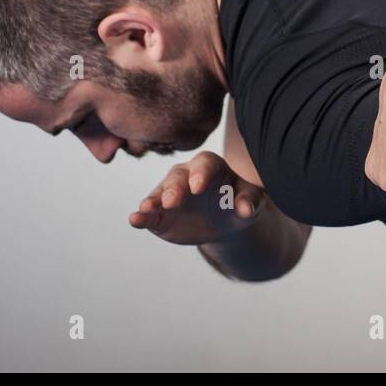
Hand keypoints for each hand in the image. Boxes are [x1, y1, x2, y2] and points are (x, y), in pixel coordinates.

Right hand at [128, 151, 266, 245]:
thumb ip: (250, 201)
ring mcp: (170, 194)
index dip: (200, 174)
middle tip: (171, 200)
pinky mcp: (160, 215)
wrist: (223, 220)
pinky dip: (141, 217)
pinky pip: (149, 214)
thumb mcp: (251, 200)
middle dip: (174, 189)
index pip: (204, 165)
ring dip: (153, 201)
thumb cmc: (239, 200)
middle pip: (177, 178)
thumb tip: (246, 208)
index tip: (198, 186)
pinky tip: (134, 220)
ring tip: (146, 208)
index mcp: (210, 165)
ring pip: (159, 194)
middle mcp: (185, 175)